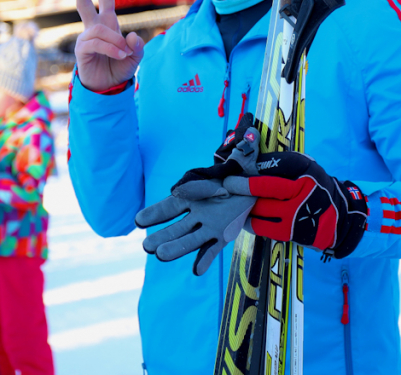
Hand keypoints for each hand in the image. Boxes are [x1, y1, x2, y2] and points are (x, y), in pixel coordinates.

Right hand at [66, 0, 143, 91]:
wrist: (107, 88)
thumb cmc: (119, 69)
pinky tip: (119, 55)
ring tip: (124, 54)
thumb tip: (131, 37)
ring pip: (99, 30)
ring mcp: (86, 38)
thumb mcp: (135, 57)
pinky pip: (96, 43)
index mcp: (108, 24)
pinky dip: (111, 48)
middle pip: (84, 4)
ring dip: (115, 41)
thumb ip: (138, 47)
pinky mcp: (81, 50)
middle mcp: (94, 28)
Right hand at [134, 115, 260, 276]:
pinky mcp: (221, 234)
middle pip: (176, 224)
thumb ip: (245, 146)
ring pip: (189, 238)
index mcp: (196, 191)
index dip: (161, 208)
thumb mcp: (245, 157)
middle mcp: (197, 210)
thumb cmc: (243, 169)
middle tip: (146, 245)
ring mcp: (208, 224)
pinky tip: (196, 270)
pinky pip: (212, 248)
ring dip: (176, 247)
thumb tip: (251, 129)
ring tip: (160, 255)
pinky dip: (205, 259)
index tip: (145, 216)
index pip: (178, 199)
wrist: (255, 187)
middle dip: (162, 233)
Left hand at [223, 152, 368, 258]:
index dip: (251, 166)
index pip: (271, 164)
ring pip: (259, 208)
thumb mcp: (307, 168)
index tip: (235, 166)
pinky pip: (261, 226)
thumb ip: (284, 163)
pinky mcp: (290, 231)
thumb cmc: (314, 188)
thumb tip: (252, 159)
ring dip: (244, 205)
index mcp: (304, 169)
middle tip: (227, 183)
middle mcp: (300, 189)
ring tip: (234, 201)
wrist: (338, 219)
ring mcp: (295, 212)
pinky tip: (245, 218)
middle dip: (240, 185)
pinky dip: (250, 222)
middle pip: (262, 187)